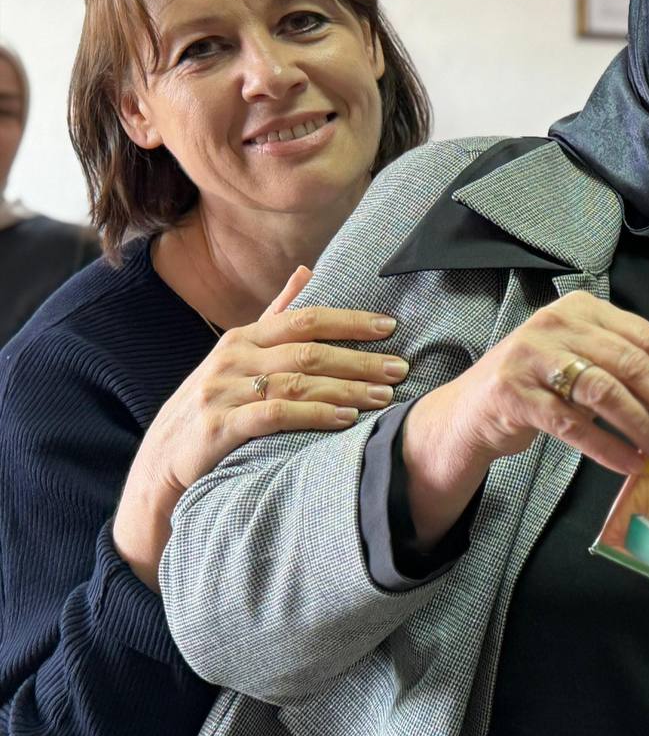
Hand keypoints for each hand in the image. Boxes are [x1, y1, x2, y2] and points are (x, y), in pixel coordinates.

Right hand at [115, 267, 408, 588]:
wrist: (161, 465)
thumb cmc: (212, 407)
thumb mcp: (238, 358)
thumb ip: (275, 315)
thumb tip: (308, 270)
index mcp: (243, 338)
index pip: (305, 318)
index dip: (350, 321)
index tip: (391, 327)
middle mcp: (233, 358)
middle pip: (309, 351)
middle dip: (359, 360)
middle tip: (400, 368)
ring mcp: (223, 392)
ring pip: (297, 382)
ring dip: (347, 389)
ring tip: (384, 398)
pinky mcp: (218, 427)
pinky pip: (274, 415)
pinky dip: (313, 416)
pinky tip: (345, 420)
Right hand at [401, 291, 648, 547]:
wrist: (472, 410)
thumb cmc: (539, 386)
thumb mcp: (582, 360)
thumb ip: (625, 366)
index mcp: (584, 309)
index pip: (647, 337)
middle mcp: (557, 324)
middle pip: (631, 364)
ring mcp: (532, 357)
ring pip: (605, 392)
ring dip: (647, 428)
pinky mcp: (514, 394)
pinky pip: (573, 425)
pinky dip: (608, 448)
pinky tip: (633, 464)